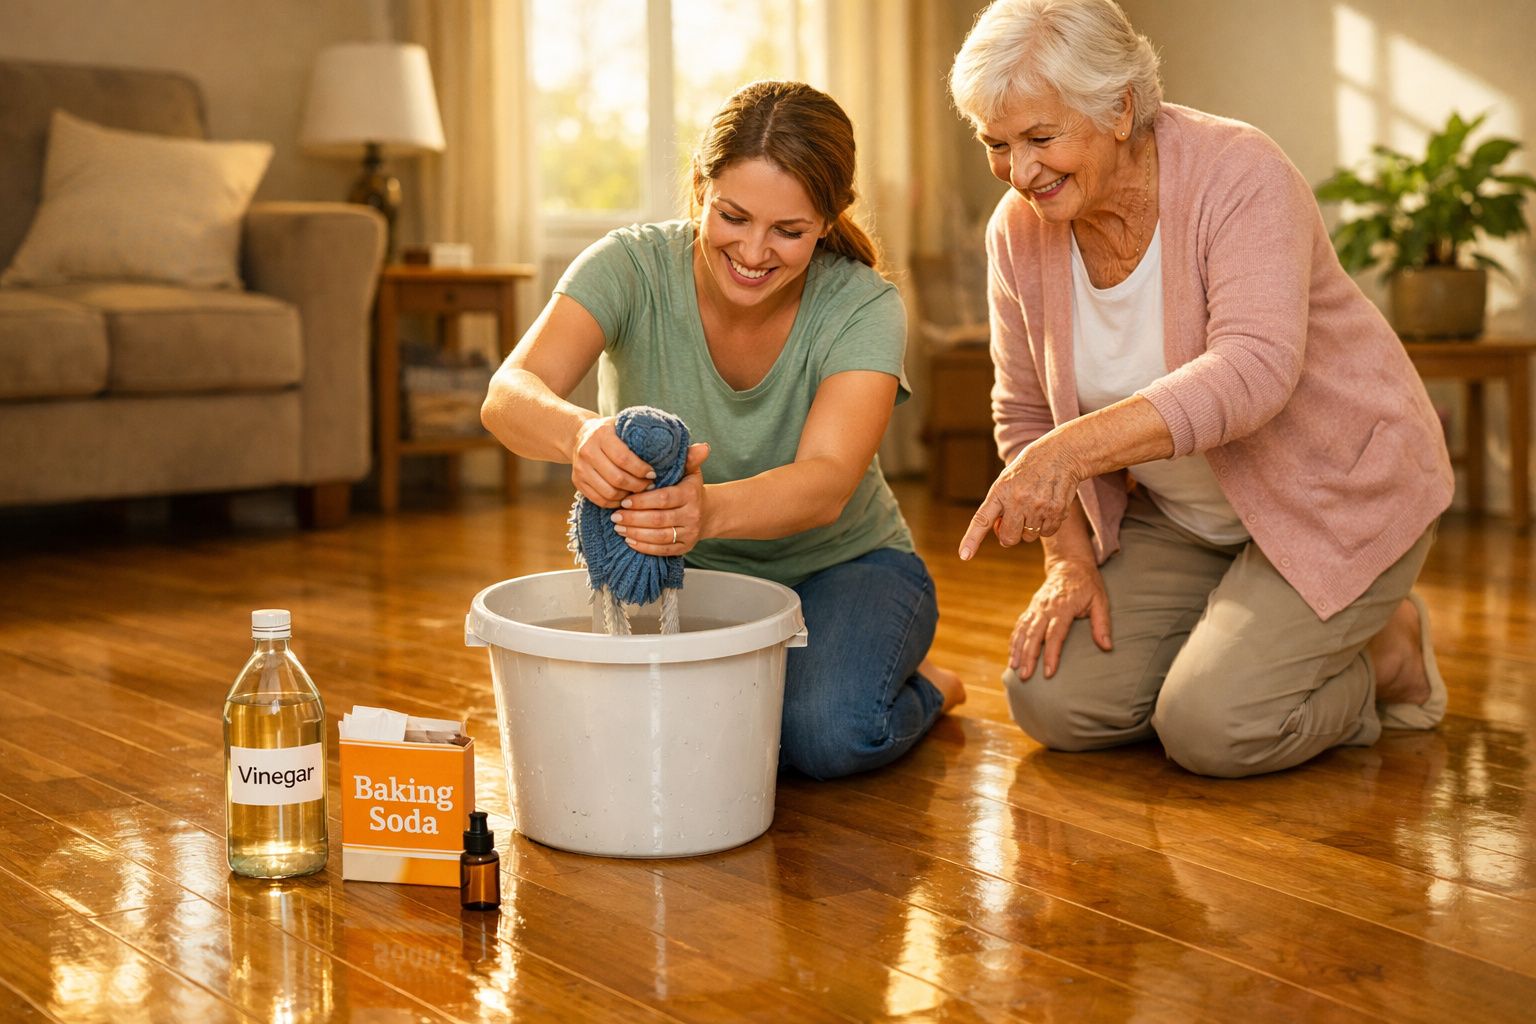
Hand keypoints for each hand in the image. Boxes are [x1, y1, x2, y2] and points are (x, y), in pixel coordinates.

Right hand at [571, 416, 656, 506]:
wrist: (580, 436)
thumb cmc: (611, 433)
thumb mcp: (622, 426)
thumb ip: (638, 436)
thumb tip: (666, 450)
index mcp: (601, 434)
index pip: (624, 458)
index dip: (641, 470)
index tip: (653, 474)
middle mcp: (587, 451)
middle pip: (617, 478)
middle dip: (637, 486)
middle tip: (649, 486)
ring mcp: (580, 468)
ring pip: (608, 492)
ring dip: (628, 497)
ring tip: (639, 493)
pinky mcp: (577, 482)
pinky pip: (599, 500)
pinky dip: (615, 503)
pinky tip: (626, 499)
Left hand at [609, 444, 709, 553]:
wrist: (708, 513)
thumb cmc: (689, 487)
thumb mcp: (690, 470)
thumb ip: (689, 457)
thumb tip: (703, 446)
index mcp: (691, 493)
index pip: (663, 498)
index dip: (641, 501)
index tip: (624, 500)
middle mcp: (693, 514)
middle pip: (658, 519)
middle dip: (633, 518)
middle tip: (614, 515)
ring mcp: (690, 533)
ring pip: (659, 537)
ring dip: (635, 533)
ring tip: (618, 527)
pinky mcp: (685, 547)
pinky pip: (662, 550)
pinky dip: (644, 547)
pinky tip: (629, 540)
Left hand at [959, 434, 1084, 559]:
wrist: (1060, 453)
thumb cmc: (1028, 470)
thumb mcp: (1007, 481)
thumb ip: (1000, 506)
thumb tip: (1003, 535)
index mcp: (1000, 491)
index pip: (982, 519)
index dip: (972, 539)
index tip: (965, 555)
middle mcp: (1017, 500)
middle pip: (1008, 539)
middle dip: (1010, 534)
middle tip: (1016, 519)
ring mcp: (1038, 506)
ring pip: (1029, 538)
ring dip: (1030, 528)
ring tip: (1035, 505)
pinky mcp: (1056, 511)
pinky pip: (1047, 533)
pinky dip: (1047, 525)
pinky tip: (1048, 506)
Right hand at [1011, 558, 1111, 677]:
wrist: (1069, 564)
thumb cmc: (1088, 584)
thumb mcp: (1100, 601)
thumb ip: (1102, 624)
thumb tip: (1107, 647)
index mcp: (1063, 607)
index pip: (1054, 634)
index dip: (1051, 654)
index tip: (1049, 672)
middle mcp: (1045, 607)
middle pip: (1034, 635)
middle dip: (1028, 656)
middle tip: (1025, 676)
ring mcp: (1036, 607)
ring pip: (1023, 631)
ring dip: (1018, 650)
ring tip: (1014, 668)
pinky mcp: (1031, 607)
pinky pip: (1020, 625)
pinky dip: (1014, 640)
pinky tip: (1012, 654)